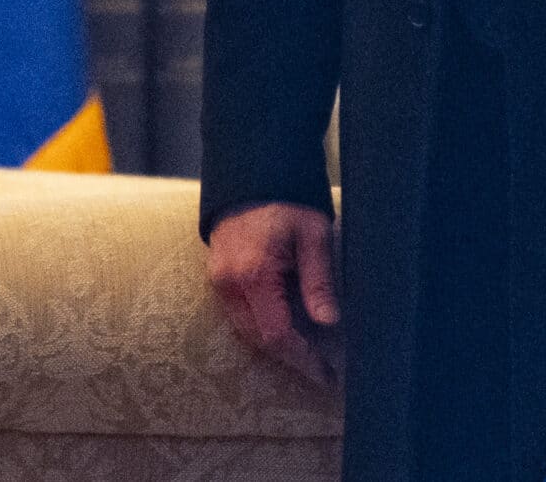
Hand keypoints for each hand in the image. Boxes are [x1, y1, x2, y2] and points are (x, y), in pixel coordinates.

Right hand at [207, 202, 340, 387]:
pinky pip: (238, 315)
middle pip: (258, 340)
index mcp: (254, 274)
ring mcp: (218, 280)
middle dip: (291, 357)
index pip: (276, 335)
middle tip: (322, 368)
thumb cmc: (286, 199)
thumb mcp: (313, 234)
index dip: (302, 358)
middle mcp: (229, 283)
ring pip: (246, 331)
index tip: (326, 372)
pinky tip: (284, 328)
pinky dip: (260, 327)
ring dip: (275, 345)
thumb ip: (319, 280)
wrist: (250, 173)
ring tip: (307, 353)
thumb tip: (328, 321)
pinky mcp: (217, 276)